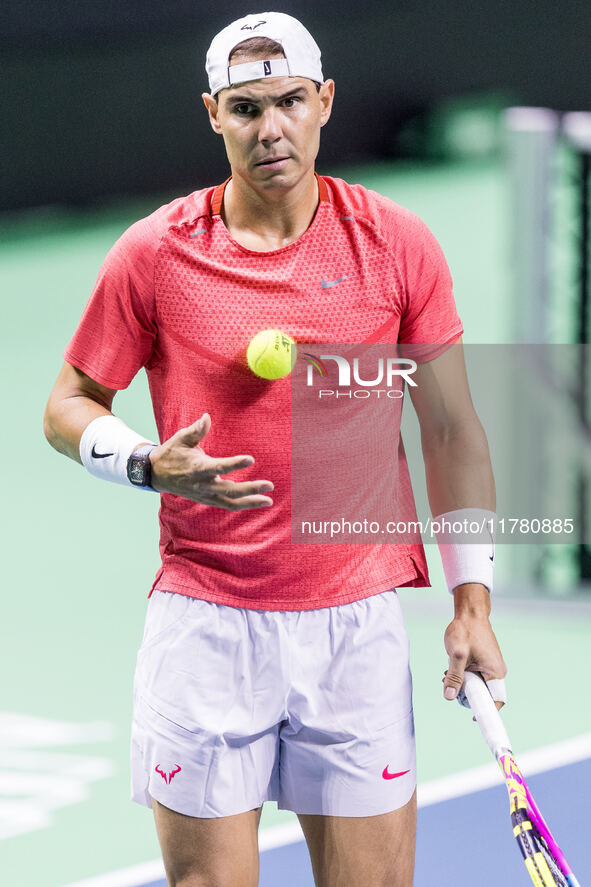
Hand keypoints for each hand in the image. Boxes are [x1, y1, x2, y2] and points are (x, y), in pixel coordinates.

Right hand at [147, 414, 273, 509]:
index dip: (235, 464)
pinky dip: (242, 504)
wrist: (156, 474)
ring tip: (268, 500)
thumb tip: (207, 417)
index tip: (251, 459)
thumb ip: (196, 430)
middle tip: (269, 485)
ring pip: (230, 503)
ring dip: (250, 502)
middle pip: (230, 491)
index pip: (219, 467)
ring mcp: (205, 495)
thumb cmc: (172, 453)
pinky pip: (227, 505)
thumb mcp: (181, 439)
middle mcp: (203, 485)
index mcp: (198, 468)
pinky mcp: (207, 499)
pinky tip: (257, 501)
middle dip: (250, 489)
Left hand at [442, 583, 506, 709]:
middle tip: (450, 688)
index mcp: (495, 672)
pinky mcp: (482, 662)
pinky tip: (449, 670)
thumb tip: (449, 696)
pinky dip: (462, 676)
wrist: (469, 612)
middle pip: (483, 695)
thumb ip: (454, 676)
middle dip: (466, 694)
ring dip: (461, 684)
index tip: (473, 718)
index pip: (496, 701)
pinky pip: (474, 677)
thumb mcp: (457, 654)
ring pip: (476, 686)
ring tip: (446, 676)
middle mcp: (495, 671)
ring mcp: (489, 667)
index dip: (486, 712)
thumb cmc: (465, 630)